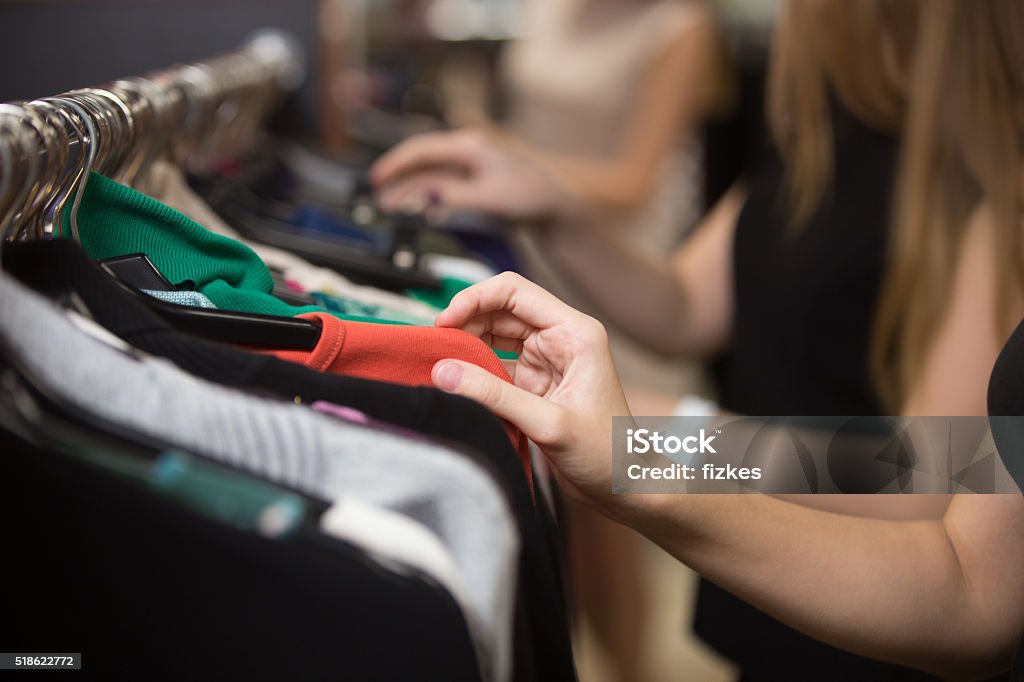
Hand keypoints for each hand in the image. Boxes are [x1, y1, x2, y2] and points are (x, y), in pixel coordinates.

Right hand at [369, 128, 575, 222]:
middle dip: (399, 178)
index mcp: (470, 147)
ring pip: (432, 175)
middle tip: (377, 196)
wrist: (554, 207)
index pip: (423, 150)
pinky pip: (443, 186)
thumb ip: (453, 196)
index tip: (377, 178)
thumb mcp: (488, 198)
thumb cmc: (530, 196)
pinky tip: (418, 208)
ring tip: (390, 206)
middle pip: (423, 161)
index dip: (396, 163)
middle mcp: (468, 152)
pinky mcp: (475, 182)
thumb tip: (423, 196)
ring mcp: (471, 166)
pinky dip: (427, 196)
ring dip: (410, 189)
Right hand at [429, 272, 631, 506]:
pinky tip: (455, 379)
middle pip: (500, 310)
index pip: (515, 292)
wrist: (624, 487)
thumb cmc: (609, 454)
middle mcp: (561, 339)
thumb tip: (446, 372)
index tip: (445, 321)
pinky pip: (495, 365)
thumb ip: (495, 396)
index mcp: (575, 333)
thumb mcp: (549, 424)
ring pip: (494, 335)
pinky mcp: (534, 384)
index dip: (475, 299)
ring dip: (466, 344)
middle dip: (465, 321)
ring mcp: (546, 360)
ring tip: (439, 359)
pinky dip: (474, 370)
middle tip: (433, 343)